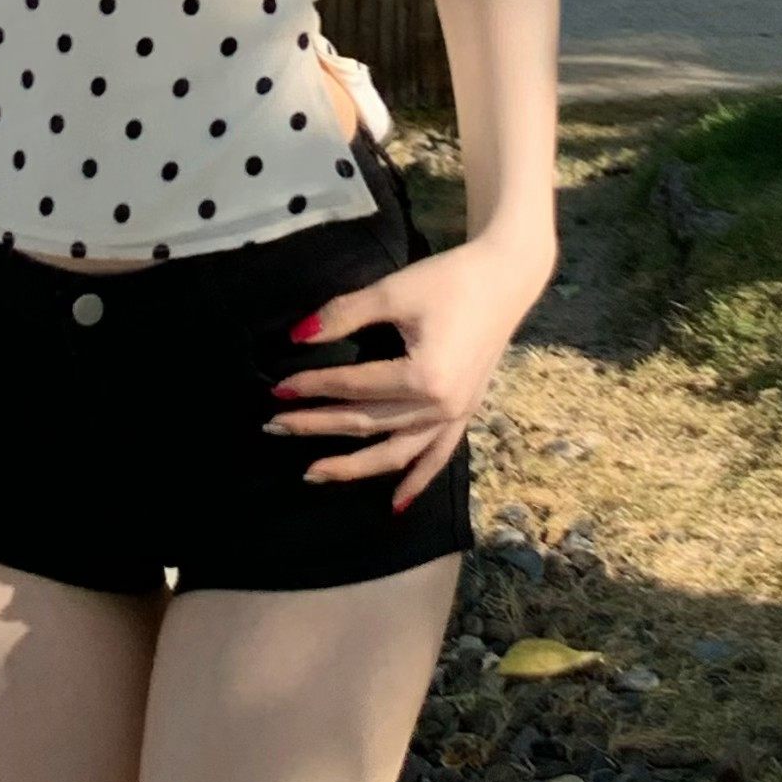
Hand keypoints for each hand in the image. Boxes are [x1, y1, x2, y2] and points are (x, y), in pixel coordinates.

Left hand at [266, 231, 554, 509]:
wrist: (506, 277)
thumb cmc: (450, 279)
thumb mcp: (394, 290)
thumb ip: (344, 315)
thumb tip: (297, 336)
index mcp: (423, 376)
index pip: (353, 388)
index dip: (312, 386)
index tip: (277, 389)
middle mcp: (440, 406)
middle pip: (367, 423)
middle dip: (317, 426)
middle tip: (274, 427)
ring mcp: (455, 415)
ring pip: (396, 452)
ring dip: (354, 466)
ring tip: (313, 474)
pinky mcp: (465, 414)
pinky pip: (436, 456)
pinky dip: (416, 481)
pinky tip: (394, 504)